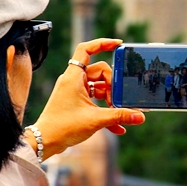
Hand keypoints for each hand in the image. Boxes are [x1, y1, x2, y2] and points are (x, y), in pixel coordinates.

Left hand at [26, 38, 144, 159]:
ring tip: (118, 113)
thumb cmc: (64, 127)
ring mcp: (74, 91)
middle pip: (99, 72)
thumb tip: (140, 117)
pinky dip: (104, 110)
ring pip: (98, 87)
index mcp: (74, 77)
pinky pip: (94, 101)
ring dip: (110, 99)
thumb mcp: (96, 120)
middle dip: (113, 85)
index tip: (119, 44)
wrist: (46, 141)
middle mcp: (73, 81)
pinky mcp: (75, 103)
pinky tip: (117, 127)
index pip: (86, 49)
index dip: (103, 43)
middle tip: (118, 101)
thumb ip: (119, 116)